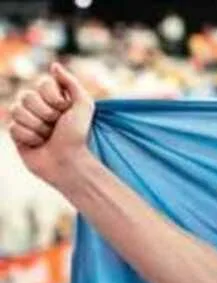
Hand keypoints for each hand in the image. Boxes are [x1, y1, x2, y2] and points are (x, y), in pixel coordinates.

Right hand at [7, 63, 95, 187]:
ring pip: (17, 111)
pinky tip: (39, 144)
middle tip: (56, 126)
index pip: (41, 84)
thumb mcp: (84, 106)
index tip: (65, 111)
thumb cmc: (79, 135)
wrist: (70, 162)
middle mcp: (38, 106)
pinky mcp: (17, 135)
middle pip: (26, 97)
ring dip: (37, 127)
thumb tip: (54, 66)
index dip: (53, 99)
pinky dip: (29, 137)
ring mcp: (26, 120)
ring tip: (48, 137)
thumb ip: (71, 83)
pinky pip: (13, 127)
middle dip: (45, 114)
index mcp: (53, 97)